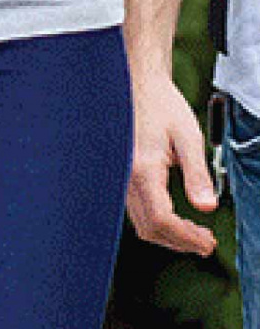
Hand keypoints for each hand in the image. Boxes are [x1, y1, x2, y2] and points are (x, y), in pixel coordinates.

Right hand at [126, 69, 217, 256]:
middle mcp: (126, 176)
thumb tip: (208, 207)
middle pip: (149, 228)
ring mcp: (121, 177)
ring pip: (141, 222)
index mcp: (142, 168)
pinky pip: (137, 209)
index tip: (208, 243)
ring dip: (169, 234)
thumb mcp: (188, 136)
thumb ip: (198, 173)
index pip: (161, 219)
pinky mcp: (122, 175)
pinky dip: (158, 221)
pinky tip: (175, 215)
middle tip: (206, 242)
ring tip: (196, 232)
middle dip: (179, 241)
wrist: (138, 85)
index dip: (186, 237)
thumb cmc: (162, 105)